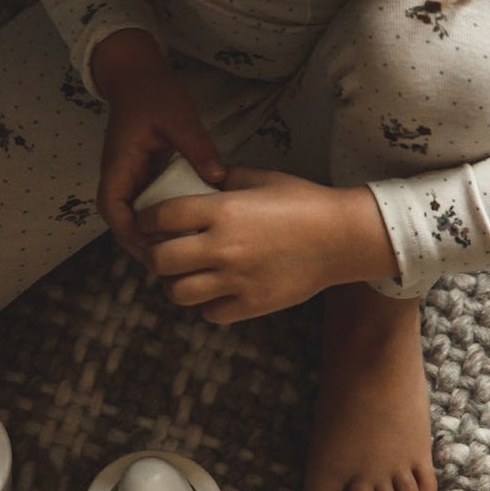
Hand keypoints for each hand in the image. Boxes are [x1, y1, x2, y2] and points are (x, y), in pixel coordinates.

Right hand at [90, 28, 224, 259]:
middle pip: (122, 223)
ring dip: (150, 235)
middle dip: (142, 244)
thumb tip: (218, 178)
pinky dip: (159, 220)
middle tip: (171, 262)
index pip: (114, 211)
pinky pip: (146, 206)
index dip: (131, 234)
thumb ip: (197, 147)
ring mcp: (128, 179)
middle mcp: (118, 178)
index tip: (154, 248)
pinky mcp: (140, 177)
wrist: (137, 76)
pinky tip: (182, 228)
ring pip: (133, 218)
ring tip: (178, 252)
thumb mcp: (179, 117)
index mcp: (119, 166)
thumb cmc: (152, 93)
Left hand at [137, 168, 397, 323]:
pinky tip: (216, 291)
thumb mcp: (264, 178)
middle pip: (161, 260)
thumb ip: (228, 179)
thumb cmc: (304, 203)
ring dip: (176, 284)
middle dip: (156, 256)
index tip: (147, 223)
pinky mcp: (248, 305)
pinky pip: (208, 312)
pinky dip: (207, 304)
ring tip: (187, 275)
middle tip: (163, 253)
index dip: (147, 220)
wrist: (342, 238)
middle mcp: (223, 247)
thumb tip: (202, 179)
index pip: (162, 216)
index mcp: (224, 211)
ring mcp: (235, 280)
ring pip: (178, 293)